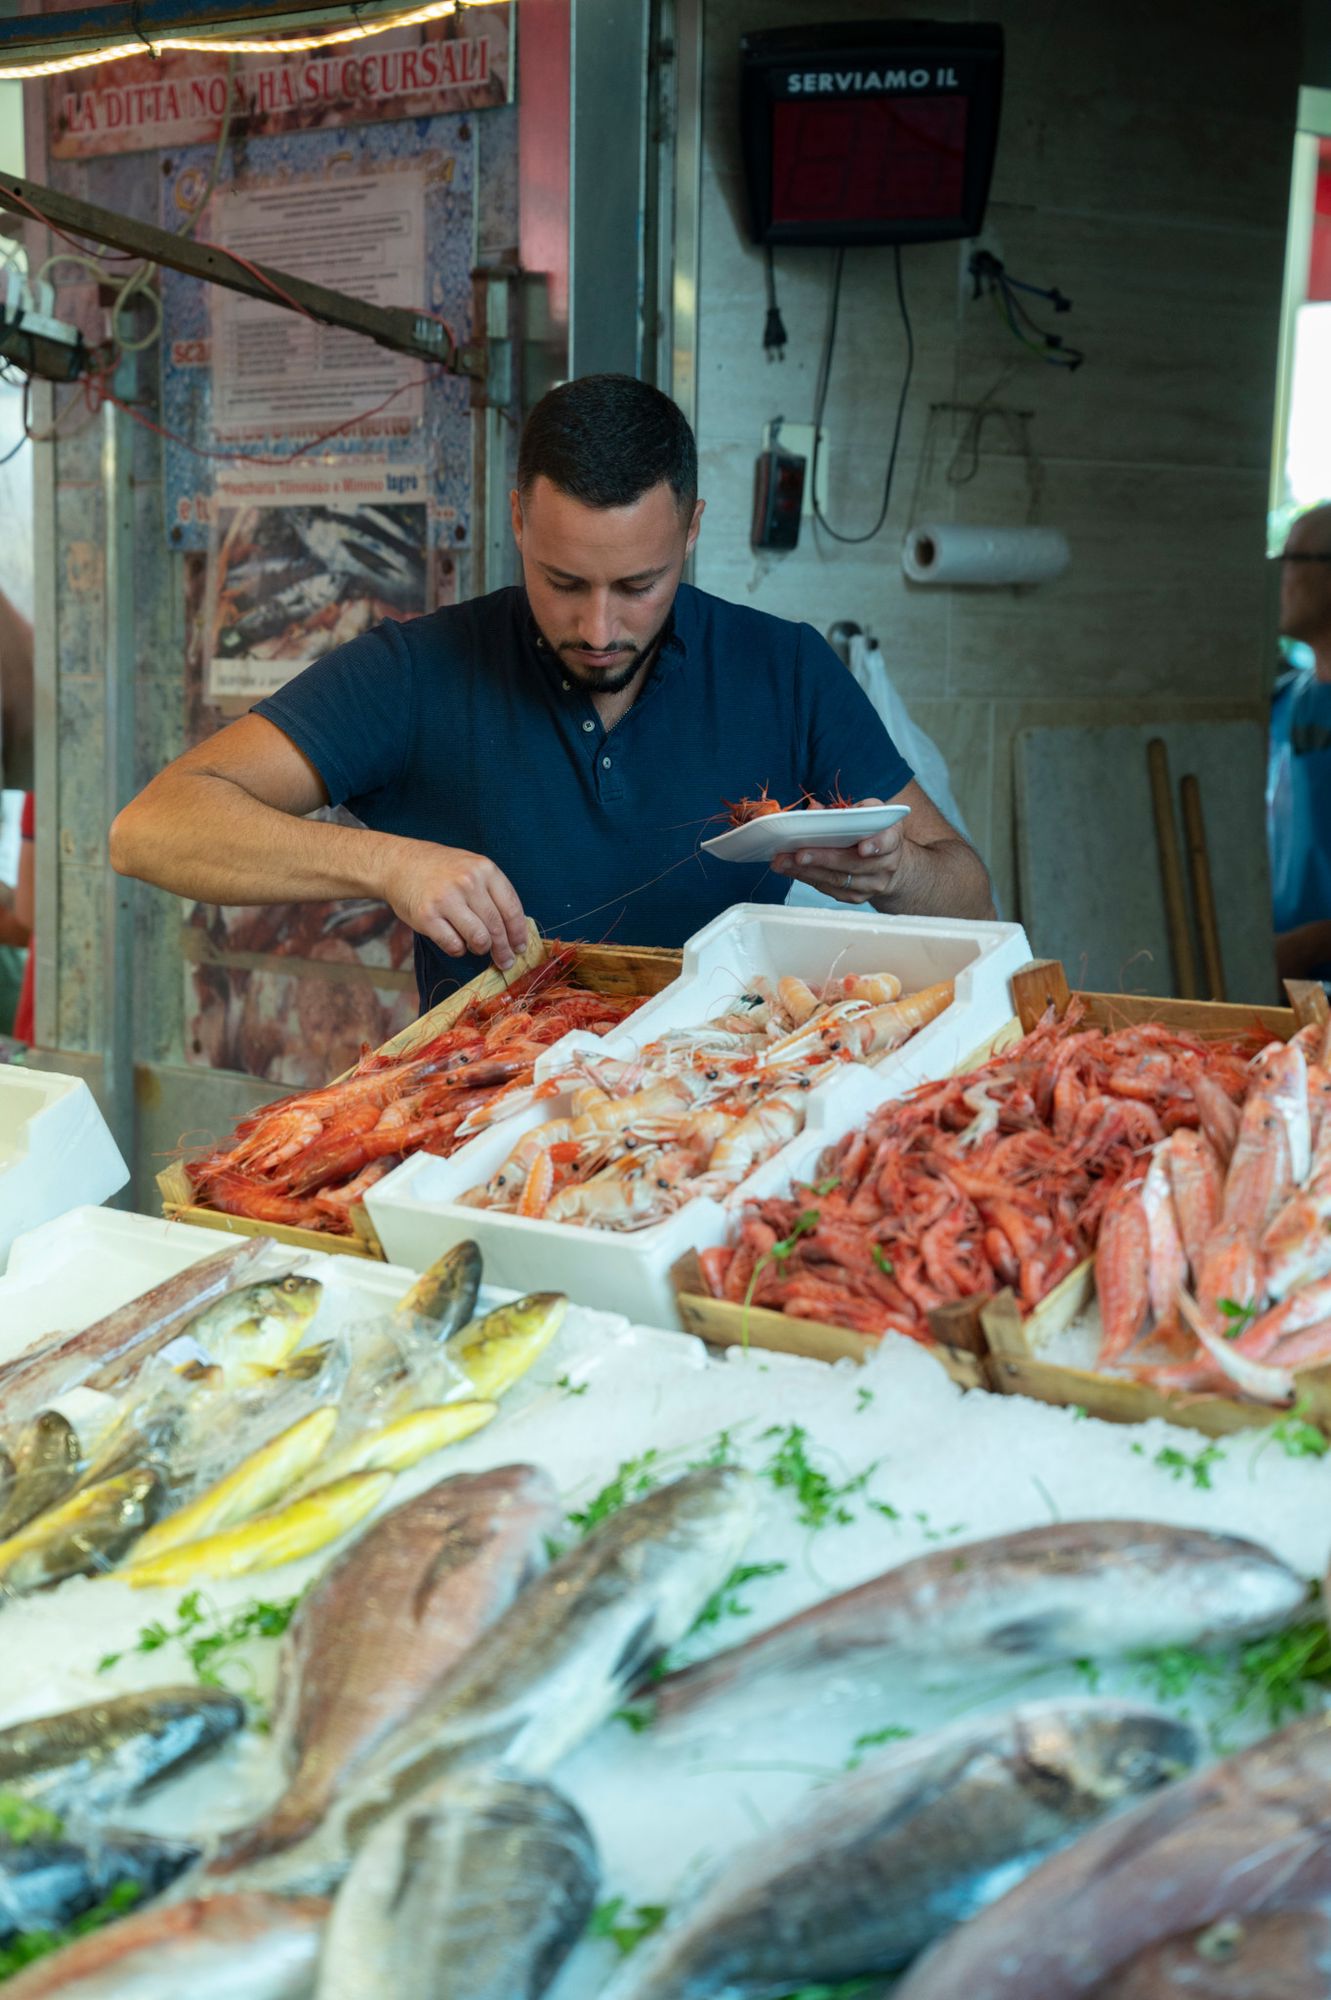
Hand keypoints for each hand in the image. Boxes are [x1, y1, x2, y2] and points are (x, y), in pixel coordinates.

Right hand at [382, 838, 527, 968]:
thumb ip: (492, 891)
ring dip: (481, 949)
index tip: (520, 947)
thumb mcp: (472, 867)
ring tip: (477, 947)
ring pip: (479, 939)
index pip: (511, 908)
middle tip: (506, 962)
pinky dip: (458, 950)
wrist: (399, 863)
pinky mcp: (427, 917)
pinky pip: (454, 945)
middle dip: (504, 950)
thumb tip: (515, 929)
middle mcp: (467, 882)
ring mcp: (446, 900)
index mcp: (484, 869)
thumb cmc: (441, 869)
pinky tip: (456, 942)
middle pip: (497, 927)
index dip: (519, 933)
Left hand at [770, 797, 905, 904]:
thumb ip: (846, 810)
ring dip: (807, 871)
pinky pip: (829, 889)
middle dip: (823, 858)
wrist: (890, 864)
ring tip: (783, 862)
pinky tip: (790, 869)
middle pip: (853, 864)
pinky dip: (807, 878)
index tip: (862, 848)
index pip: (887, 842)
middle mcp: (885, 865)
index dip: (876, 845)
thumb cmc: (874, 832)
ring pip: (837, 879)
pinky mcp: (856, 897)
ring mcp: (871, 885)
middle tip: (798, 854)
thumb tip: (814, 809)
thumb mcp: (868, 813)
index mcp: (891, 838)